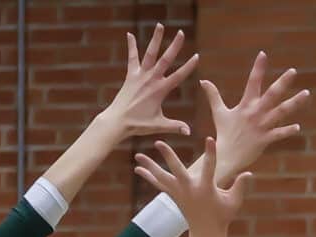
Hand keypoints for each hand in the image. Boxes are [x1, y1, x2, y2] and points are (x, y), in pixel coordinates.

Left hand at [99, 24, 199, 139]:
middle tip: (181, 32)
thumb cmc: (139, 125)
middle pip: (165, 59)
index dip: (189, 66)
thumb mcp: (159, 125)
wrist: (118, 121)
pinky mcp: (130, 76)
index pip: (178, 75)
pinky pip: (132, 58)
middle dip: (174, 45)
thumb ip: (175, 127)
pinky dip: (131, 46)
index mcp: (160, 90)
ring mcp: (140, 76)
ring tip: (160, 25)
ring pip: (150, 54)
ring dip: (155, 39)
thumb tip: (189, 132)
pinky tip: (130, 34)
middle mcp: (151, 79)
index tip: (197, 56)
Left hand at [136, 137, 252, 234]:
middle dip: (168, 156)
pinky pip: (159, 185)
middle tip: (158, 143)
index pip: (210, 167)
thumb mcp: (234, 201)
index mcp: (206, 189)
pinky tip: (138, 168)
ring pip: (162, 177)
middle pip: (176, 170)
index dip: (210, 153)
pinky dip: (149, 176)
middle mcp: (190, 190)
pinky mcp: (174, 196)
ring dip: (150, 166)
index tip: (209, 139)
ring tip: (137, 155)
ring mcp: (179, 193)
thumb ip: (240, 186)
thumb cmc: (223, 215)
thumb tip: (249, 173)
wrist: (207, 232)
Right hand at [201, 52, 307, 183]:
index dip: (258, 68)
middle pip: (271, 94)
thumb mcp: (219, 112)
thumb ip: (213, 95)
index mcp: (245, 105)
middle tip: (293, 71)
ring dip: (294, 103)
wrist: (225, 156)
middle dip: (283, 82)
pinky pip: (278, 134)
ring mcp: (261, 126)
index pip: (252, 82)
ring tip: (307, 93)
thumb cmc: (224, 134)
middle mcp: (255, 113)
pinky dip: (287, 131)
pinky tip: (298, 127)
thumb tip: (203, 80)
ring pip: (280, 112)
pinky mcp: (265, 139)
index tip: (263, 54)